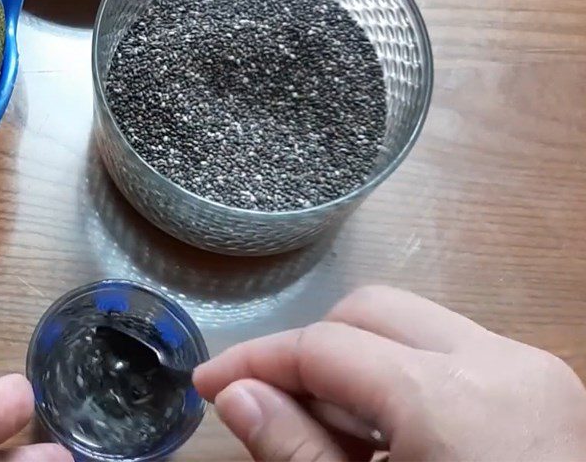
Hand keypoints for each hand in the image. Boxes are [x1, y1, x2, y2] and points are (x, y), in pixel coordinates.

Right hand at [194, 285, 585, 461]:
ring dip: (360, 363)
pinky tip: (396, 440)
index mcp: (448, 398)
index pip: (325, 346)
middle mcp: (495, 359)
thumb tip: (235, 395)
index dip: (257, 359)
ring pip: (412, 324)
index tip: (210, 383)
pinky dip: (407, 378)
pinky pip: (453, 351)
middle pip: (369, 311)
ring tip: (339, 436)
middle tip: (278, 407)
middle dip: (314, 351)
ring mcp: (530, 368)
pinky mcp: (549, 385)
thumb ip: (297, 451)